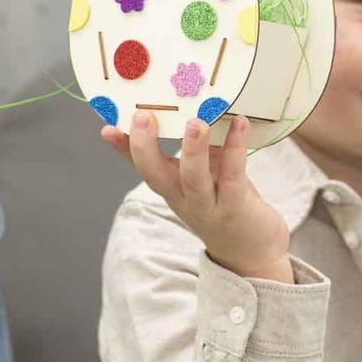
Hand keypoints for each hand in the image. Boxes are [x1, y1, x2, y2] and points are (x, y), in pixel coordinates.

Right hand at [101, 111, 291, 282]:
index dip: (123, 148)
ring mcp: (209, 206)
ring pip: (193, 179)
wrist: (253, 253)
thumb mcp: (206, 178)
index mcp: (172, 188)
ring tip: (194, 122)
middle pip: (156, 176)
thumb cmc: (228, 206)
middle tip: (143, 117)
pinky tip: (240, 124)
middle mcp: (183, 199)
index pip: (141, 167)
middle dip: (145, 147)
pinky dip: (235, 148)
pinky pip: (232, 175)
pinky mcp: (236, 207)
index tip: (107, 128)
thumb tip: (199, 108)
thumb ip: (201, 150)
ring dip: (192, 150)